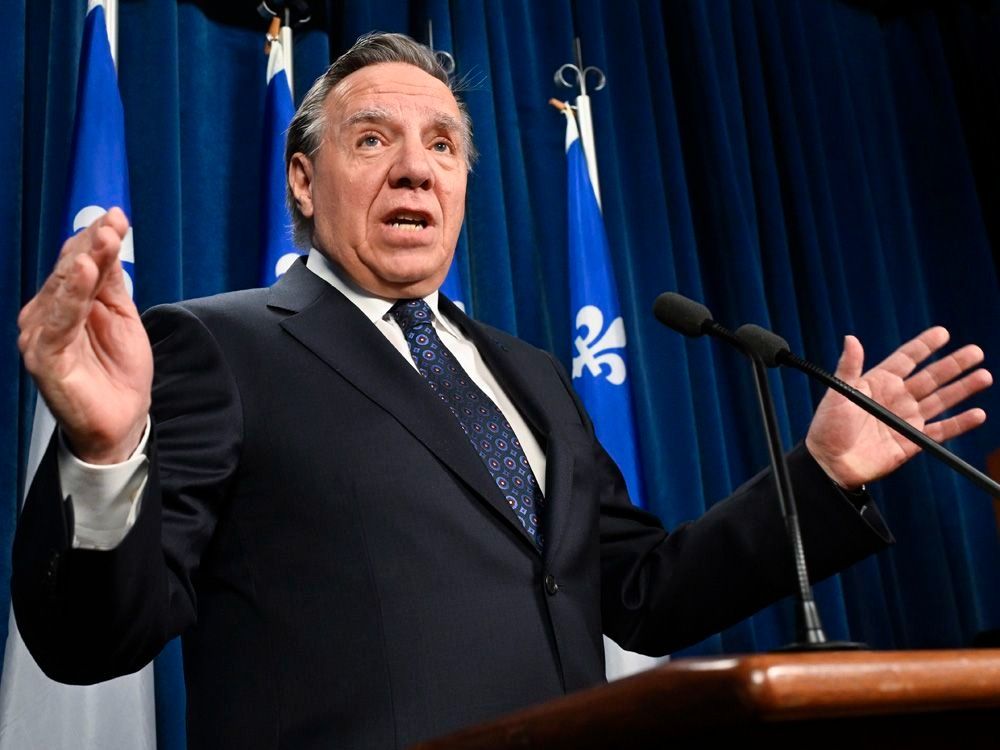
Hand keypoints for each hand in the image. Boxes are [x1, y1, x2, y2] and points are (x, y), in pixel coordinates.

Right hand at [18, 208, 151, 463]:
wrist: (124, 419)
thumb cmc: (119, 371)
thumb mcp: (123, 318)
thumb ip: (112, 284)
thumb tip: (107, 240)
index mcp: (65, 304)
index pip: (77, 264)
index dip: (95, 239)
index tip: (117, 216)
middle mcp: (47, 315)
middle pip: (68, 272)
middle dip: (91, 246)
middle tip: (112, 224)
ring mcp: (42, 336)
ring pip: (61, 292)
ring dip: (82, 264)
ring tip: (101, 242)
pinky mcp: (45, 358)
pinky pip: (57, 324)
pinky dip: (70, 298)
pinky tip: (84, 275)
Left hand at [805, 327, 991, 488]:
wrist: (829, 464)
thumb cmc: (827, 427)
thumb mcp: (837, 394)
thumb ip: (849, 367)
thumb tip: (851, 338)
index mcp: (878, 382)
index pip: (907, 359)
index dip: (924, 346)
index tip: (943, 332)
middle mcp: (896, 398)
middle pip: (931, 377)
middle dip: (953, 364)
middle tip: (976, 352)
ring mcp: (906, 419)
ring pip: (941, 400)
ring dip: (962, 389)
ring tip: (984, 376)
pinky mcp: (912, 442)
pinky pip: (941, 431)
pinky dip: (960, 423)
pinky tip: (977, 414)